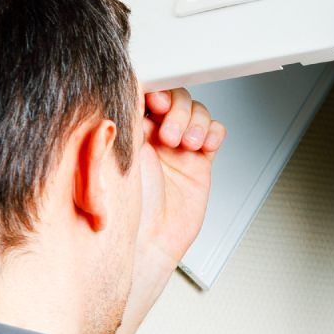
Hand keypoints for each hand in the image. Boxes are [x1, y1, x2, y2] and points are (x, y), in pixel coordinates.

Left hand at [137, 88, 224, 267]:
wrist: (148, 242)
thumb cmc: (127, 207)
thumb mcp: (119, 154)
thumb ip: (125, 120)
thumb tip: (130, 90)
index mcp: (130, 127)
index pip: (147, 92)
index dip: (156, 91)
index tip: (156, 102)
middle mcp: (154, 135)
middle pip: (176, 98)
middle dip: (177, 110)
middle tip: (170, 133)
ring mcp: (178, 147)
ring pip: (196, 112)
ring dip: (195, 121)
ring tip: (186, 144)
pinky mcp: (198, 161)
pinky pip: (213, 134)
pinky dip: (213, 132)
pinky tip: (204, 144)